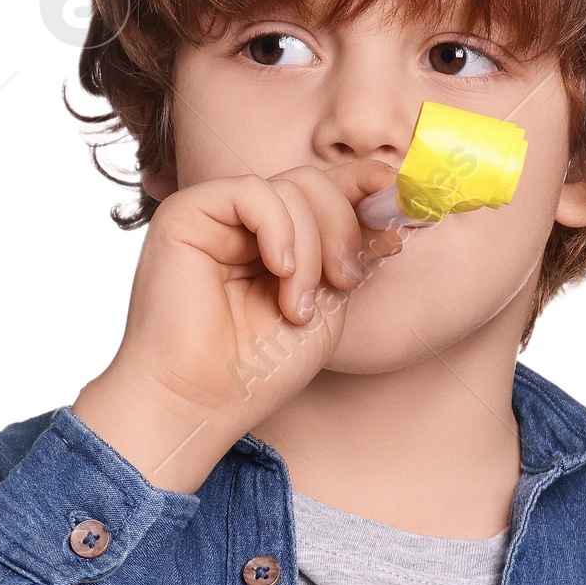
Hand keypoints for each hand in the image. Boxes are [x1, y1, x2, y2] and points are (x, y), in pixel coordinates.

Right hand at [72, 156, 401, 491]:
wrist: (200, 401)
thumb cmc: (257, 368)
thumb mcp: (328, 304)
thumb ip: (348, 250)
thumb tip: (387, 191)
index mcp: (280, 242)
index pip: (327, 192)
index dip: (364, 186)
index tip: (398, 193)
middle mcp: (248, 224)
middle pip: (315, 184)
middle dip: (343, 229)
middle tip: (344, 282)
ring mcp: (217, 215)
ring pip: (291, 188)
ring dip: (312, 249)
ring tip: (298, 306)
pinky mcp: (187, 213)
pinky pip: (253, 191)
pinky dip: (279, 228)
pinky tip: (280, 270)